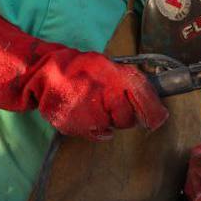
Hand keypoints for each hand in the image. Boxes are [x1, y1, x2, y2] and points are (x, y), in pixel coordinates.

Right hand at [0, 15, 168, 140]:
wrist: (42, 73)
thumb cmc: (80, 69)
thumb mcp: (110, 66)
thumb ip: (132, 83)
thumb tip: (158, 107)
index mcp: (116, 77)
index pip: (147, 102)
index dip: (154, 113)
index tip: (158, 118)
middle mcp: (105, 95)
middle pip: (130, 119)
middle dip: (126, 114)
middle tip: (113, 102)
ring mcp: (89, 112)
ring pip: (113, 127)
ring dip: (109, 120)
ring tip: (94, 104)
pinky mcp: (76, 125)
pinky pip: (97, 134)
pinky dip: (94, 127)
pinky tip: (85, 112)